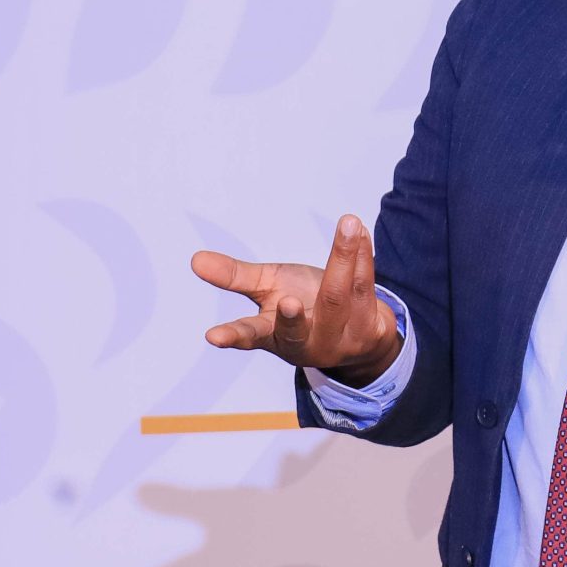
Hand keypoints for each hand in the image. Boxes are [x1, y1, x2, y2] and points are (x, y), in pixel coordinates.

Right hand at [191, 215, 402, 385]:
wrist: (356, 334)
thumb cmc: (303, 306)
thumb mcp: (268, 290)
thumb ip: (235, 276)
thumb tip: (195, 260)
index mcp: (274, 335)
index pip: (250, 336)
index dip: (232, 336)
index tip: (212, 336)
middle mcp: (307, 341)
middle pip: (298, 328)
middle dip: (292, 316)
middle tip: (286, 299)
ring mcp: (340, 336)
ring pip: (339, 297)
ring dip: (343, 258)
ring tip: (348, 224)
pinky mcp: (370, 328)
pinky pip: (365, 285)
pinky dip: (363, 254)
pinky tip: (359, 231)